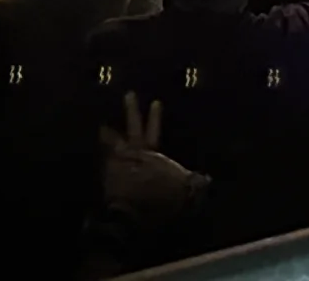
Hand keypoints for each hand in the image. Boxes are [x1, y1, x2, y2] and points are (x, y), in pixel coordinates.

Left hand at [100, 93, 206, 216]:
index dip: (156, 117)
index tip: (155, 101)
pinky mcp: (106, 178)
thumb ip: (194, 183)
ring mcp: (116, 164)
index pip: (154, 130)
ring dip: (108, 135)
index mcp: (150, 152)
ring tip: (103, 125)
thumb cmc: (157, 198)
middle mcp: (132, 153)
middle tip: (128, 94)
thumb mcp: (183, 191)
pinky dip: (103, 158)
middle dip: (132, 111)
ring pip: (111, 143)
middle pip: (133, 127)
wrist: (129, 214)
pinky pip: (104, 163)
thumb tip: (207, 179)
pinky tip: (101, 156)